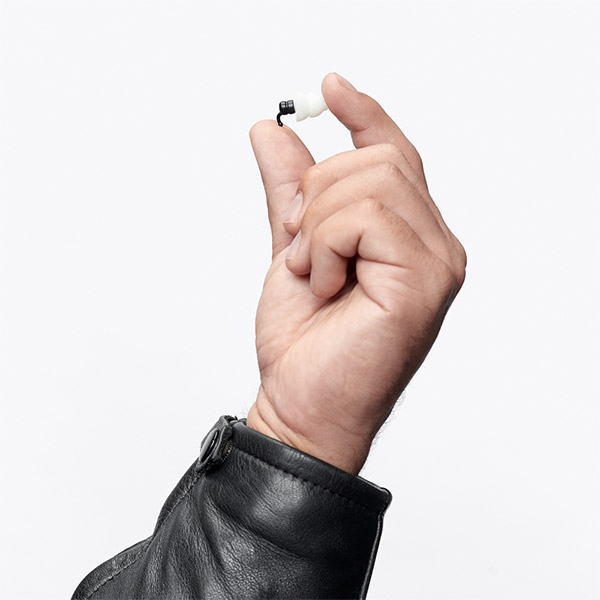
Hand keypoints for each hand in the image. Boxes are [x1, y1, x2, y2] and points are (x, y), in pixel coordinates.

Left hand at [246, 74, 465, 474]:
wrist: (302, 405)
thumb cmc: (304, 343)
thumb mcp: (292, 249)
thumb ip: (290, 191)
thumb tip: (271, 131)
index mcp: (408, 237)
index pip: (395, 155)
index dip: (365, 115)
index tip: (329, 86)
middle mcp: (435, 244)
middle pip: (377, 160)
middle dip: (316, 194)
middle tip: (299, 247)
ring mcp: (438, 261)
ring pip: (371, 181)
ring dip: (317, 224)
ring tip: (313, 272)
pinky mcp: (426, 280)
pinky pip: (366, 217)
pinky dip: (325, 245)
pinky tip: (326, 284)